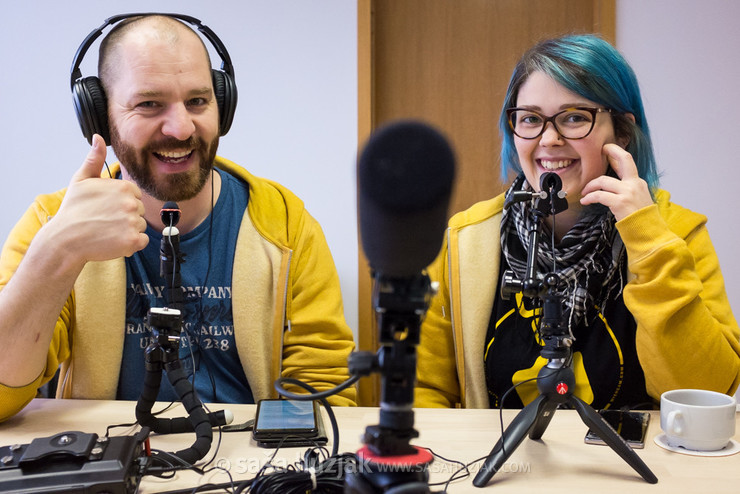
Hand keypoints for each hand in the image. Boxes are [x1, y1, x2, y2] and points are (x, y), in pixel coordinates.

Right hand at [49, 134, 148, 264]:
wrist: (65, 240)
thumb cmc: (73, 210)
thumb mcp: (81, 180)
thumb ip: (95, 159)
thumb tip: (98, 138)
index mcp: (124, 187)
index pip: (135, 195)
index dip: (120, 202)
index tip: (105, 208)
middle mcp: (131, 203)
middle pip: (139, 210)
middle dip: (125, 216)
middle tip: (104, 220)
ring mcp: (133, 222)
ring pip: (140, 226)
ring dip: (128, 230)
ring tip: (107, 230)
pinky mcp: (133, 240)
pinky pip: (142, 241)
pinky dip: (131, 243)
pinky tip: (114, 241)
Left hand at [580, 143, 652, 220]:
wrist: (649, 232)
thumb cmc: (641, 219)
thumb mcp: (638, 199)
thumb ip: (627, 190)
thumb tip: (611, 184)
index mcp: (638, 183)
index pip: (627, 163)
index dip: (616, 153)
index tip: (607, 148)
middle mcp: (634, 184)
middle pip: (624, 159)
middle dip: (612, 151)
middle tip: (600, 151)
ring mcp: (628, 192)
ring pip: (603, 181)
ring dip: (590, 186)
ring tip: (585, 193)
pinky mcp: (620, 202)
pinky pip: (599, 195)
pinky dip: (589, 197)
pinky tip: (585, 201)